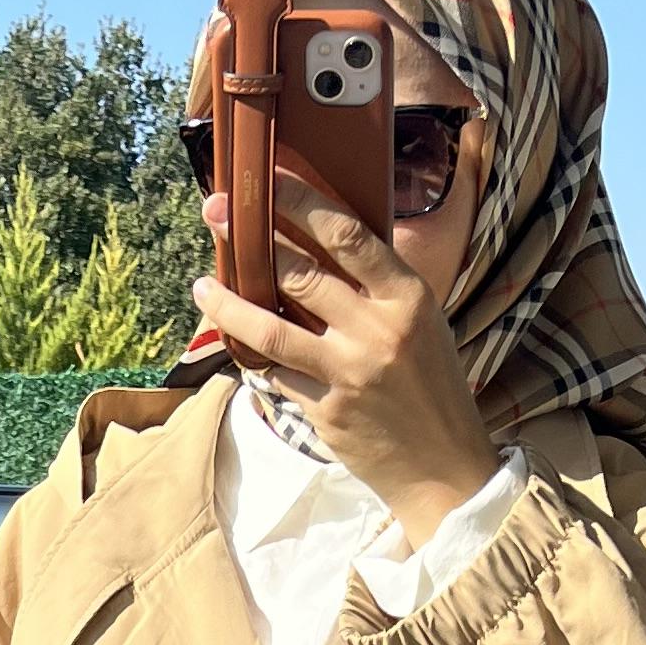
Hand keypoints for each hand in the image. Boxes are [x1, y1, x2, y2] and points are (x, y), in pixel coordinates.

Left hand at [194, 165, 501, 545]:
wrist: (443, 466)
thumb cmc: (431, 385)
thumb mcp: (421, 323)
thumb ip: (376, 287)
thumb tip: (317, 241)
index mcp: (409, 297)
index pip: (346, 235)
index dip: (301, 200)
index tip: (269, 178)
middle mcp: (378, 331)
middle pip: (300, 273)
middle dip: (252, 238)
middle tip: (218, 212)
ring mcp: (349, 373)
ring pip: (272, 328)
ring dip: (229, 303)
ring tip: (202, 286)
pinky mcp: (325, 410)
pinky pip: (276, 373)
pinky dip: (253, 354)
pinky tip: (233, 338)